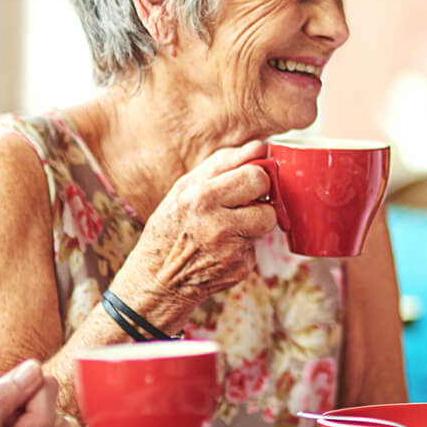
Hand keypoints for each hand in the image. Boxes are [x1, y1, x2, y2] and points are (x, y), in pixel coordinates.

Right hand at [122, 141, 278, 310]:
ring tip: (229, 226)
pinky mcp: (241, 267)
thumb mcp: (183, 189)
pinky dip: (245, 244)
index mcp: (200, 198)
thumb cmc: (171, 227)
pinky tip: (223, 248)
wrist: (159, 279)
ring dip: (255, 221)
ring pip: (267, 220)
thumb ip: (222, 164)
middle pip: (267, 196)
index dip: (255, 176)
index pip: (254, 175)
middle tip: (244, 202)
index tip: (248, 180)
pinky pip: (258, 244)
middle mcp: (216, 224)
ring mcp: (231, 249)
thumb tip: (259, 147)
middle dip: (260, 196)